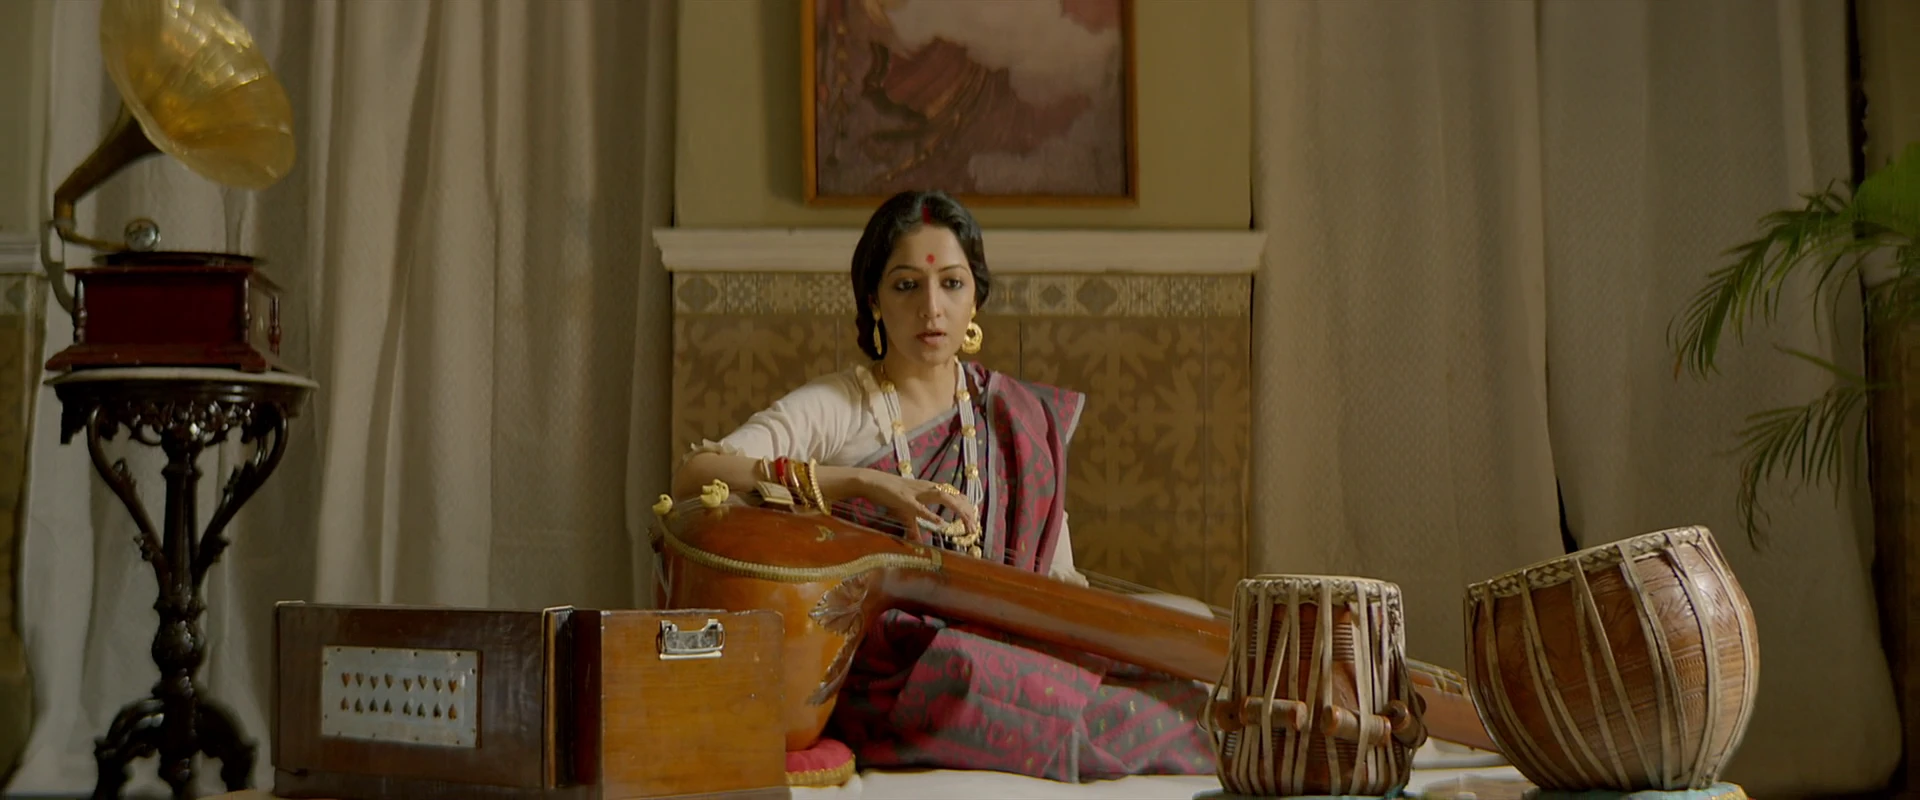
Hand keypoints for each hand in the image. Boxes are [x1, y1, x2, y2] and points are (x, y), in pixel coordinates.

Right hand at [858, 472, 979, 544]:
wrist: (870, 481)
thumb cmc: (888, 495)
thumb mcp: (905, 514)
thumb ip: (914, 527)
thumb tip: (919, 542)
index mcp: (928, 489)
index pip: (953, 495)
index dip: (966, 505)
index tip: (975, 518)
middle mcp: (926, 488)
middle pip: (953, 496)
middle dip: (966, 510)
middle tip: (975, 526)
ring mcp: (915, 492)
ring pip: (943, 497)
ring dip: (957, 510)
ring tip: (967, 523)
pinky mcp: (903, 498)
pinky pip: (918, 507)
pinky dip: (930, 514)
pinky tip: (940, 522)